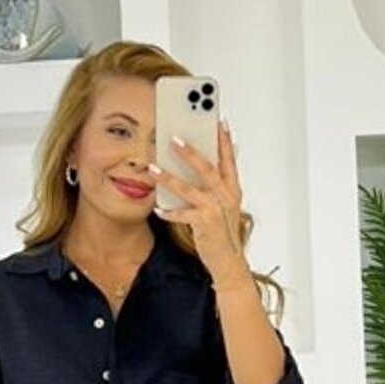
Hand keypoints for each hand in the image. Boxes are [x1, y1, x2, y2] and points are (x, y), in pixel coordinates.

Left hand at [148, 122, 252, 284]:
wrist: (229, 263)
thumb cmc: (222, 233)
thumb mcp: (224, 206)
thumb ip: (215, 186)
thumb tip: (199, 165)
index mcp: (232, 189)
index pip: (229, 159)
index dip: (224, 139)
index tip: (218, 120)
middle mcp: (226, 196)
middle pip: (207, 168)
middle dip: (190, 152)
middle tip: (173, 137)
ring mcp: (216, 210)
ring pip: (189, 189)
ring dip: (169, 177)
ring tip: (152, 168)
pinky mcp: (205, 224)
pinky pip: (182, 214)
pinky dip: (169, 211)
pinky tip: (156, 208)